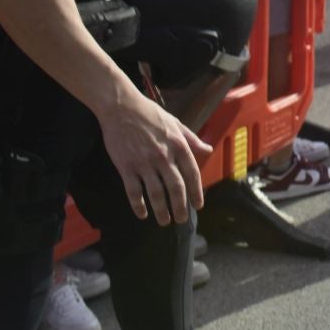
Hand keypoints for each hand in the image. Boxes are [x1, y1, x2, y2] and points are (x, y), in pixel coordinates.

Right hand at [96, 90, 210, 224]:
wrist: (122, 107)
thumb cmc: (150, 114)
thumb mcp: (175, 123)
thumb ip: (191, 139)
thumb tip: (208, 149)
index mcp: (178, 145)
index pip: (192, 173)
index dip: (196, 192)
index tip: (198, 205)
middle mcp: (164, 156)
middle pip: (175, 188)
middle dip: (180, 207)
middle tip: (181, 220)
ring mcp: (144, 163)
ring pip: (156, 193)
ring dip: (161, 210)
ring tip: (164, 221)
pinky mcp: (126, 167)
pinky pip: (134, 191)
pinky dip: (138, 205)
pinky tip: (142, 214)